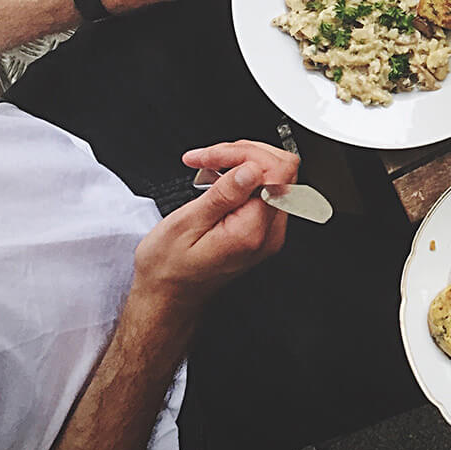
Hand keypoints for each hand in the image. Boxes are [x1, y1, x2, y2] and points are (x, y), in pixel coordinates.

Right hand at [132, 140, 298, 314]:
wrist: (169, 295)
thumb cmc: (169, 268)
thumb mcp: (186, 225)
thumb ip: (223, 195)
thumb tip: (252, 168)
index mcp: (253, 231)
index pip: (277, 171)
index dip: (245, 154)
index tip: (212, 157)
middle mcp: (270, 232)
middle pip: (281, 169)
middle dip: (243, 154)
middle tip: (207, 158)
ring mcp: (269, 230)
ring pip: (274, 174)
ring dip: (241, 161)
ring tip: (207, 168)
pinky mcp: (263, 227)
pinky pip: (265, 188)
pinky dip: (242, 175)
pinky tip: (218, 179)